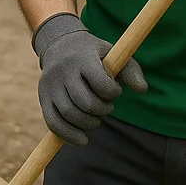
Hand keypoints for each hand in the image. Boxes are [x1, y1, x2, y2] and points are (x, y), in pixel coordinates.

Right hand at [32, 13, 147, 146]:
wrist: (60, 44)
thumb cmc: (94, 54)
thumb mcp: (113, 54)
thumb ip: (131, 71)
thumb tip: (142, 90)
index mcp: (83, 58)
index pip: (101, 83)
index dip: (113, 93)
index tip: (115, 91)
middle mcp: (63, 71)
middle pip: (85, 103)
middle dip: (101, 110)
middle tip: (107, 107)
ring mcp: (50, 85)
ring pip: (69, 115)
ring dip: (88, 123)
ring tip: (96, 118)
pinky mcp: (43, 97)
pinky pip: (53, 123)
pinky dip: (68, 135)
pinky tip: (82, 139)